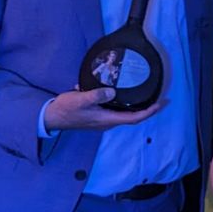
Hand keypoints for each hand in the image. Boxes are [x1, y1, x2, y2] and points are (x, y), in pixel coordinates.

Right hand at [43, 87, 164, 132]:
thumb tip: (112, 92)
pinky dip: (119, 101)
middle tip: (158, 98)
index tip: (160, 104)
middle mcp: (107, 122)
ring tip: (144, 93)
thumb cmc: (66, 109)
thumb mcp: (81, 99)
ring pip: (122, 113)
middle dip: (146, 109)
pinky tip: (116, 89)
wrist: (52, 117)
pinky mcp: (96, 115)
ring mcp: (101, 120)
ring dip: (134, 105)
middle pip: (131, 117)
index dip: (148, 112)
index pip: (133, 118)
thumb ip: (97, 95)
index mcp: (106, 119)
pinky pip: (112, 109)